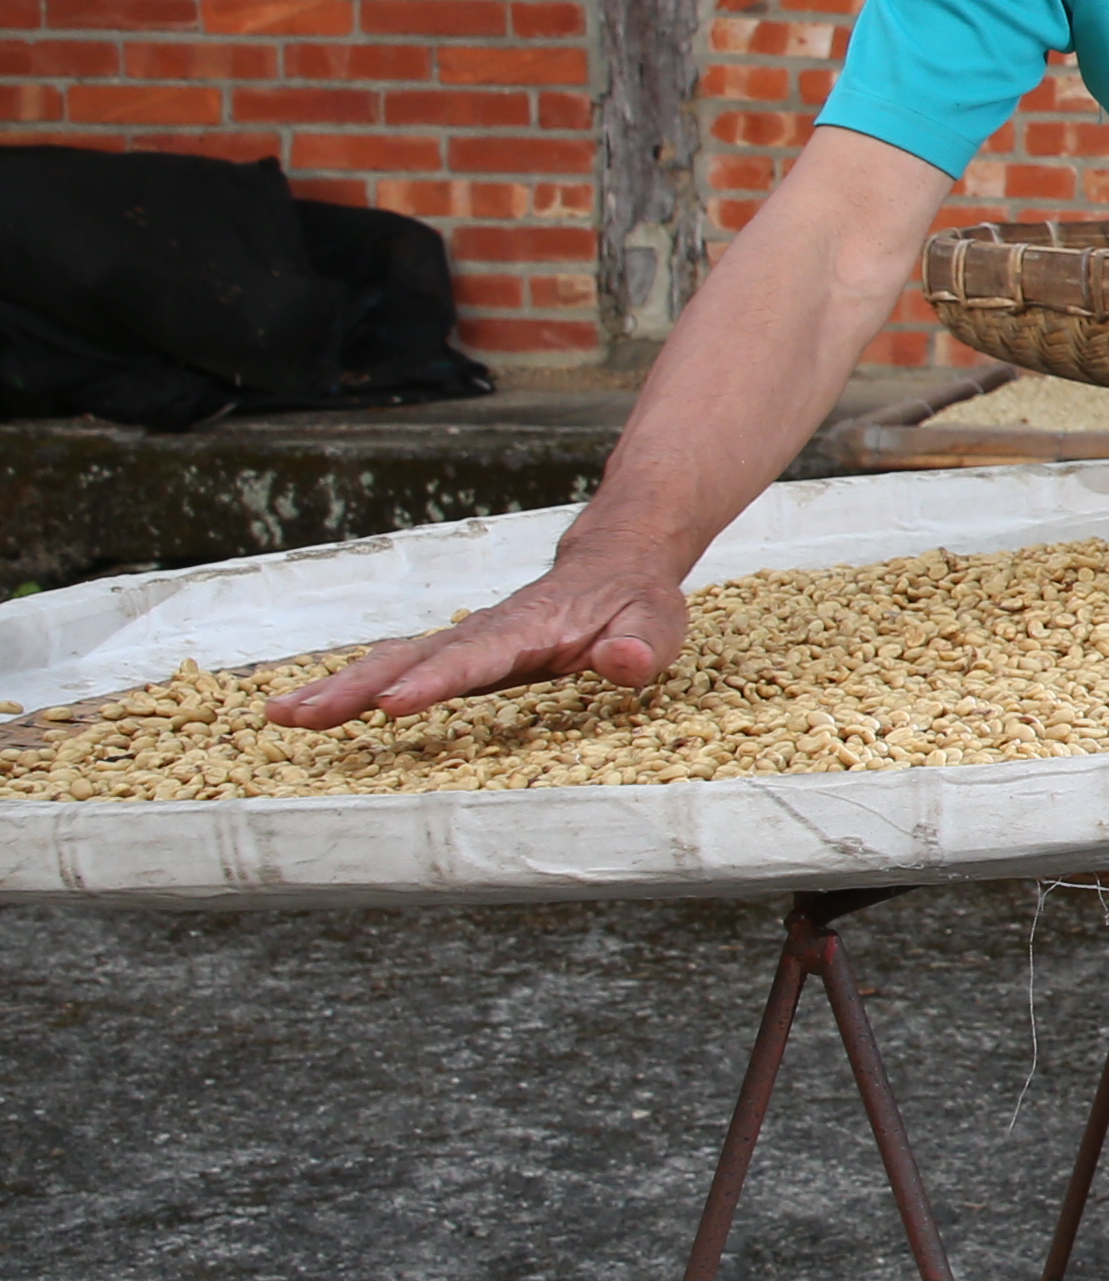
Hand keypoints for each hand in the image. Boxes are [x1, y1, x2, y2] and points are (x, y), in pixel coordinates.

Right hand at [267, 556, 691, 729]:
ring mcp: (463, 641)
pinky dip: (349, 686)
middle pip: (410, 658)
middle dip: (353, 688)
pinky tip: (306, 710)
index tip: (391, 704)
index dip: (436, 681)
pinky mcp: (454, 652)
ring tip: (279, 717)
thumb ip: (641, 644)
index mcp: (529, 630)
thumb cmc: (635, 602)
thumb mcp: (656, 623)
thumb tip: (623, 662)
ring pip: (390, 660)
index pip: (476, 657)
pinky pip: (396, 666)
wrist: (615, 563)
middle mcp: (484, 632)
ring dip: (335, 687)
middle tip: (299, 716)